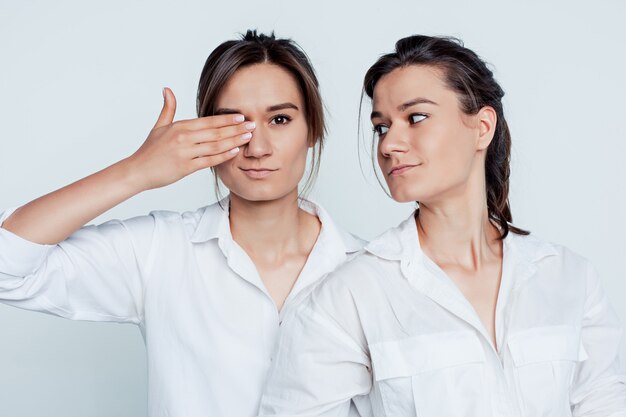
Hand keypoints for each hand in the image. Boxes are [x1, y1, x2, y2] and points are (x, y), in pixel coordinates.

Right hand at [126, 87, 253, 190]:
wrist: (138, 171)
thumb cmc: (150, 150)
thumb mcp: (159, 126)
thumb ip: (167, 108)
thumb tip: (167, 89)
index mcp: (180, 127)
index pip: (208, 121)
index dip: (226, 118)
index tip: (241, 115)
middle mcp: (183, 138)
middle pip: (215, 132)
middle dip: (236, 128)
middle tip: (252, 124)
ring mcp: (185, 153)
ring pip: (215, 146)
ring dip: (234, 141)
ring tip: (248, 137)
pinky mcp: (186, 167)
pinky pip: (209, 161)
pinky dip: (223, 156)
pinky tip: (235, 151)